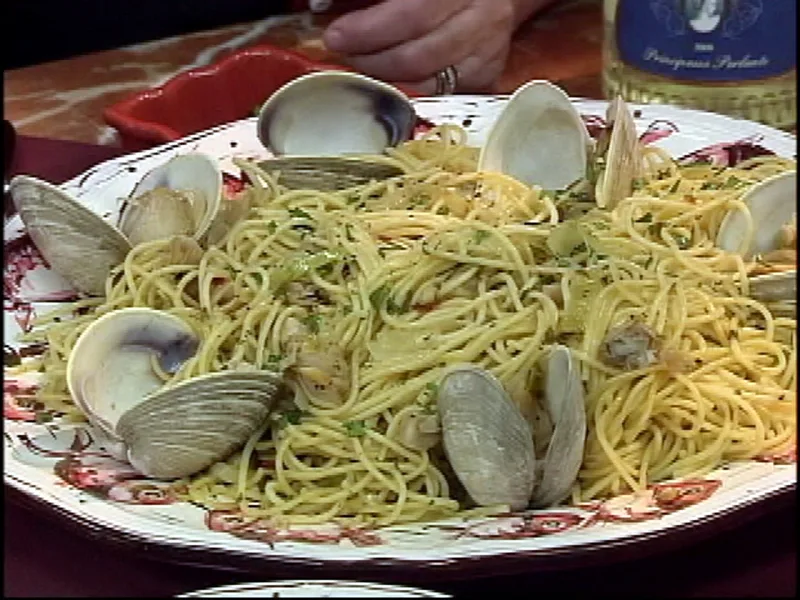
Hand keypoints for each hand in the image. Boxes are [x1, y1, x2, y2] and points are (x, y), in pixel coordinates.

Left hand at [322, 0, 546, 93]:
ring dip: (387, 84)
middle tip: (344, 57)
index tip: (336, 37)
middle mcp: (479, 20)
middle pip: (417, 56)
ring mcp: (485, 51)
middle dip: (371, 62)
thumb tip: (326, 6)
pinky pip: (444, 95)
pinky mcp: (486, 74)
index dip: (368, 31)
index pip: (409, 16)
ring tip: (362, 73)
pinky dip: (413, 94)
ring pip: (429, 83)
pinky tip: (392, 86)